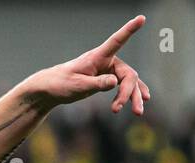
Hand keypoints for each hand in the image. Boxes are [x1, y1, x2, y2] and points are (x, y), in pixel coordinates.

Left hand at [25, 15, 150, 113]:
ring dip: (133, 97)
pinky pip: (125, 85)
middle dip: (128, 92)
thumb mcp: (77, 86)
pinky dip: (131, 93)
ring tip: (138, 113)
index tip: (141, 18)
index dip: (129, 30)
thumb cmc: (61, 84)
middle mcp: (107, 61)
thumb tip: (115, 82)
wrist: (52, 88)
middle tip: (117, 109)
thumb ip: (97, 84)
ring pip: (129, 82)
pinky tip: (142, 100)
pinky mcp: (108, 79)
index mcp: (98, 57)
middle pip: (128, 74)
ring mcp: (109, 70)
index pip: (116, 41)